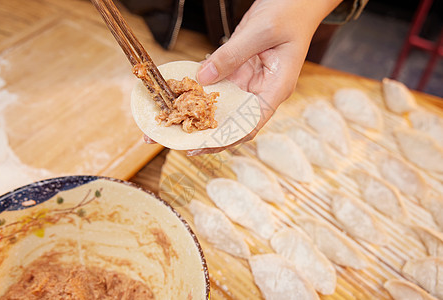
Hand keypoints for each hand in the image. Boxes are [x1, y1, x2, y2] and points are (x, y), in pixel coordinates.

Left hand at [185, 0, 341, 154]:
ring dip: (198, 112)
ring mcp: (248, 80)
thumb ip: (231, 55)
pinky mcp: (238, 69)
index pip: (249, 125)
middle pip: (231, 120)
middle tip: (176, 137)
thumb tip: (203, 78)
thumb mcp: (260, 32)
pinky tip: (181, 93)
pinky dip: (200, 88)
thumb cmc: (290, 13)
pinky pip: (217, 83)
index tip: (199, 147)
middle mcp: (260, 90)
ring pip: (221, 104)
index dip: (224, 139)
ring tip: (173, 121)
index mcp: (275, 90)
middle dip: (205, 131)